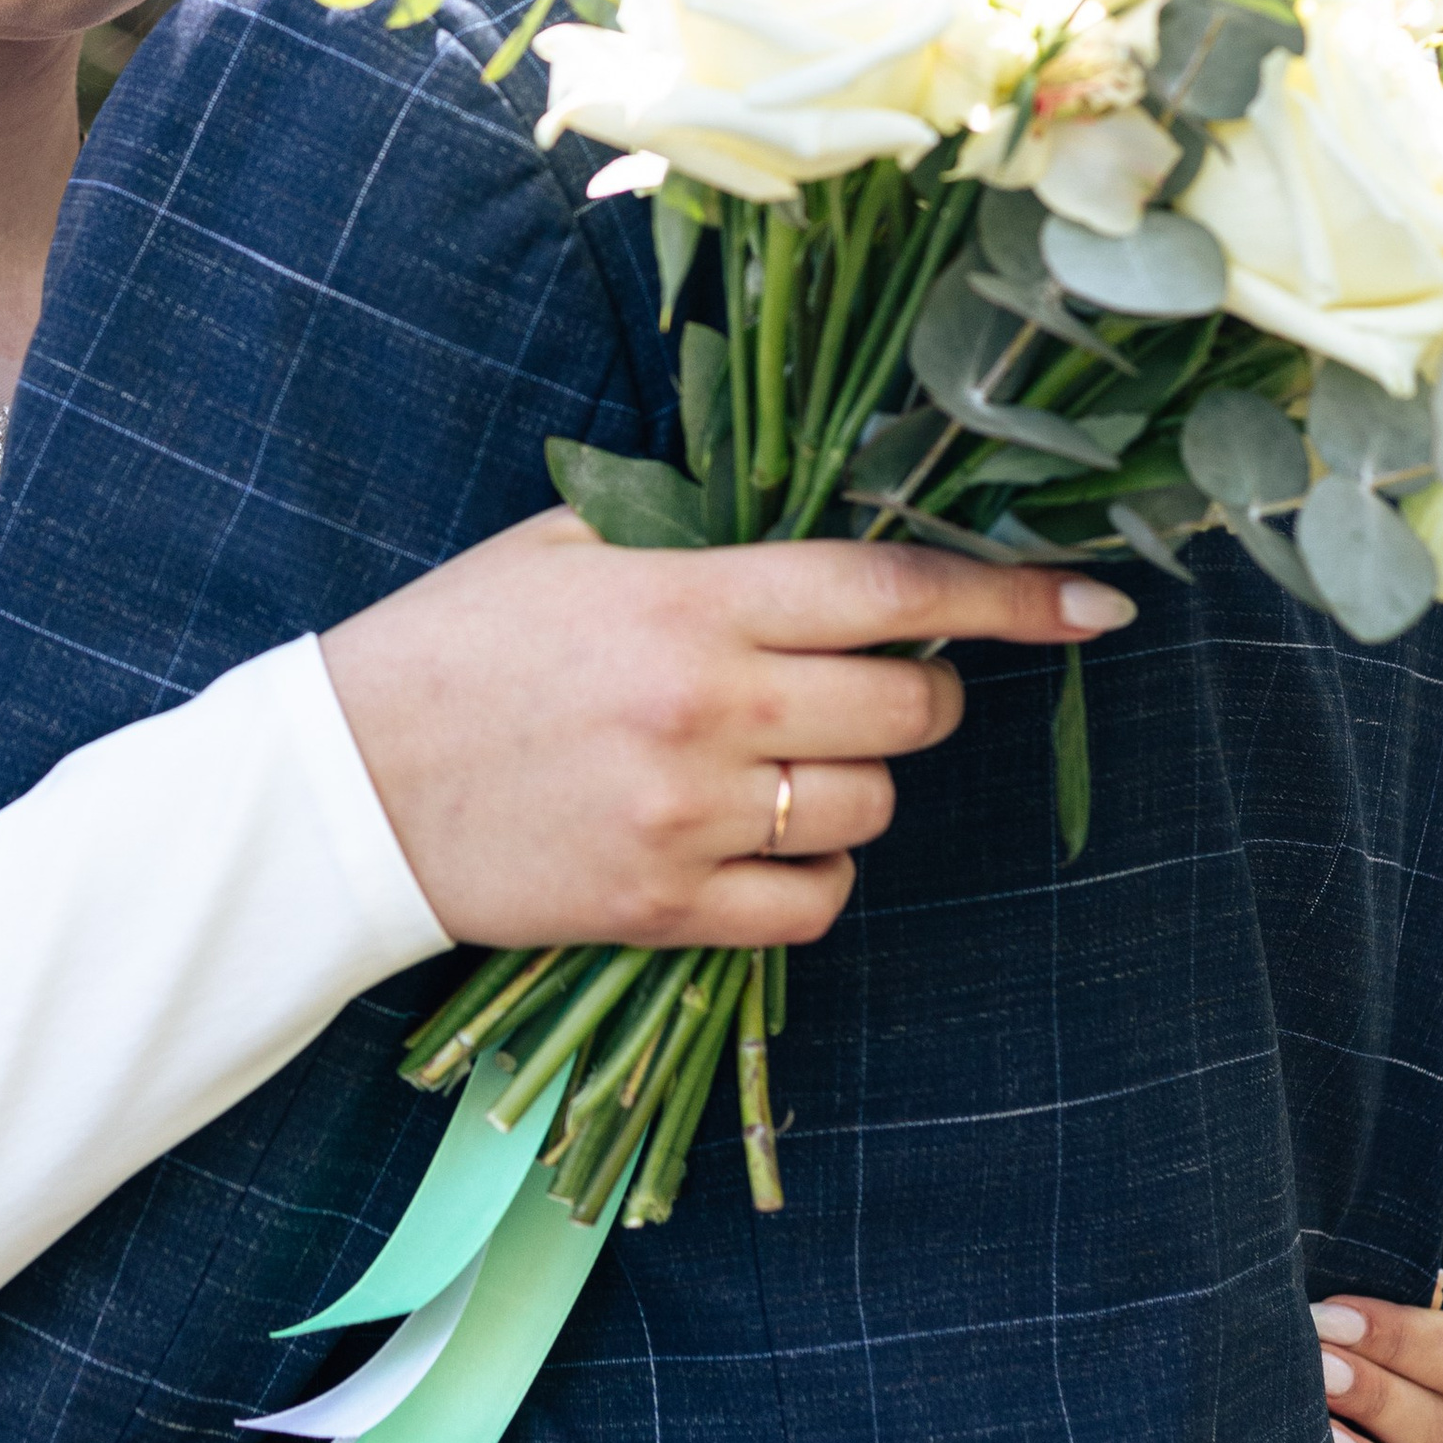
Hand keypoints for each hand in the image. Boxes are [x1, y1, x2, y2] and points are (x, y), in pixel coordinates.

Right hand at [322, 515, 1136, 954]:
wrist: (344, 783)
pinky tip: (757, 842)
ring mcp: (691, 818)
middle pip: (910, 713)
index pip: (895, 594)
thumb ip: (705, 536)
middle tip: (859, 689)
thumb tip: (841, 534)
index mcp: (688, 597)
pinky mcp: (665, 908)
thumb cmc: (460, 641)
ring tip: (780, 765)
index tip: (1098, 608)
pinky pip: (816, 904)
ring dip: (857, 789)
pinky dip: (813, 875)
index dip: (1013, 599)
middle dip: (916, 699)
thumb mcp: (572, 542)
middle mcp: (708, 708)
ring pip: (873, 814)